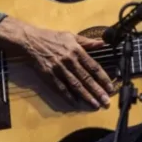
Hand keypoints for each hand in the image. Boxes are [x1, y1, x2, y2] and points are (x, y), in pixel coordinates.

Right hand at [0, 16, 114, 108]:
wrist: (31, 41)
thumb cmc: (52, 38)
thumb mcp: (71, 36)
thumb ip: (87, 42)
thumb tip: (103, 43)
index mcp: (76, 50)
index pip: (93, 66)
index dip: (103, 78)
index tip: (110, 87)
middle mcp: (70, 60)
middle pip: (86, 78)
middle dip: (97, 91)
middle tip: (106, 102)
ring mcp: (59, 69)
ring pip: (75, 85)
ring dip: (86, 96)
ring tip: (95, 105)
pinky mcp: (49, 75)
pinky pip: (60, 87)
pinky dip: (68, 96)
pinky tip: (76, 103)